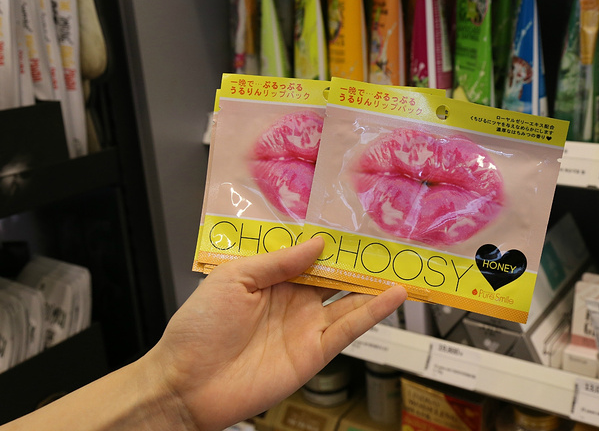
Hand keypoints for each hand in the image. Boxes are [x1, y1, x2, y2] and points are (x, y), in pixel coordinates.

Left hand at [145, 236, 406, 430]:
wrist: (186, 382)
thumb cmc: (199, 327)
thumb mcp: (235, 277)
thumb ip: (279, 261)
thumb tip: (318, 243)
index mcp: (273, 280)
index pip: (312, 257)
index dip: (335, 244)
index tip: (360, 226)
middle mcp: (294, 302)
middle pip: (337, 278)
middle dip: (363, 263)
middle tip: (392, 244)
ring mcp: (307, 328)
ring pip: (351, 302)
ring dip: (376, 286)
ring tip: (403, 267)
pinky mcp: (314, 353)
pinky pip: (348, 330)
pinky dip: (373, 313)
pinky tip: (392, 296)